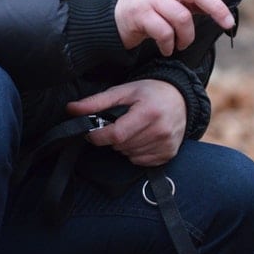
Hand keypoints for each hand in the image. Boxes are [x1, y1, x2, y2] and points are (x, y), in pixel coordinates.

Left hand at [67, 80, 186, 165]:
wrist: (182, 97)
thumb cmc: (151, 92)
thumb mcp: (124, 91)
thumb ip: (97, 102)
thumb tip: (71, 109)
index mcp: (149, 112)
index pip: (116, 135)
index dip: (99, 136)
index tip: (93, 132)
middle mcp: (160, 130)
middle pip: (121, 146)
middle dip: (113, 138)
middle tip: (120, 124)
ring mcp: (166, 143)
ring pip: (129, 155)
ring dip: (125, 146)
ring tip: (134, 130)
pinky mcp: (169, 153)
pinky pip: (141, 161)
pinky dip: (136, 153)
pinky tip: (143, 138)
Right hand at [115, 0, 234, 55]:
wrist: (114, 20)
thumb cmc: (152, 8)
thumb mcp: (172, 0)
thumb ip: (193, 2)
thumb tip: (218, 12)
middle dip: (216, 8)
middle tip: (228, 23)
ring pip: (182, 18)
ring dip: (186, 37)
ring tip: (181, 43)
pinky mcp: (140, 13)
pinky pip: (165, 33)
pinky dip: (170, 45)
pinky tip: (167, 48)